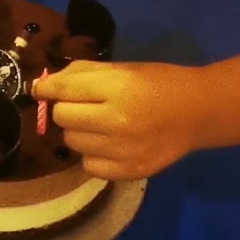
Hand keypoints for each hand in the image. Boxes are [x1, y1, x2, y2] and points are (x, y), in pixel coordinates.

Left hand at [32, 61, 216, 179]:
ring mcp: (123, 150)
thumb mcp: (122, 69)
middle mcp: (118, 121)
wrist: (199, 112)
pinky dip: (92, 156)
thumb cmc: (158, 83)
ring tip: (98, 125)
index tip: (40, 89)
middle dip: (66, 109)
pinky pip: (88, 166)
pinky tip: (107, 144)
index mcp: (117, 88)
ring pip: (72, 142)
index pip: (62, 90)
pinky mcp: (129, 171)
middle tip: (84, 106)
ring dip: (78, 132)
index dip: (46, 88)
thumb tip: (44, 84)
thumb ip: (81, 74)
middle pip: (62, 117)